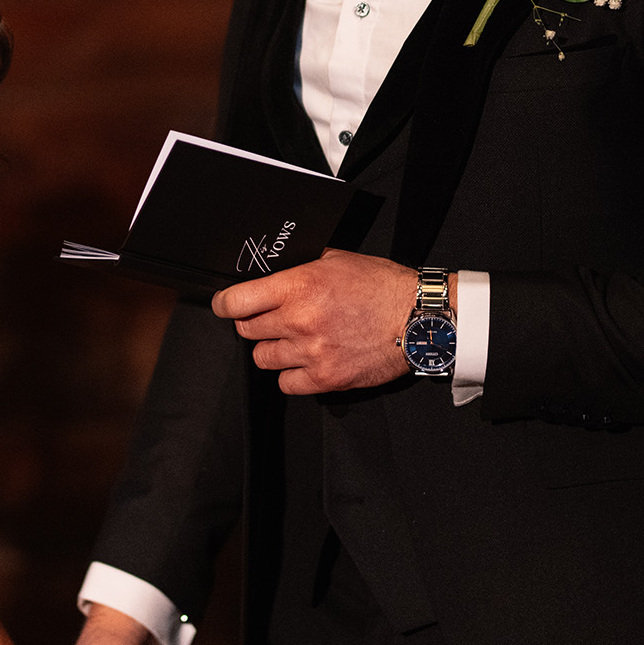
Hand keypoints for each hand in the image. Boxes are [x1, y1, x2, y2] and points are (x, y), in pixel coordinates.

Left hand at [213, 249, 423, 395]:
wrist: (418, 319)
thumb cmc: (382, 286)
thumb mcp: (337, 260)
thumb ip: (301, 267)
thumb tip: (272, 273)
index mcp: (299, 286)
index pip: (237, 301)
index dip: (225, 304)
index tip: (225, 306)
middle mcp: (300, 320)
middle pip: (246, 330)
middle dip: (254, 324)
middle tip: (272, 319)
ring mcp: (312, 352)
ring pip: (263, 358)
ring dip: (273, 349)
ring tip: (294, 340)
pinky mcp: (326, 378)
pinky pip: (286, 384)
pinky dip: (291, 375)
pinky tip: (306, 361)